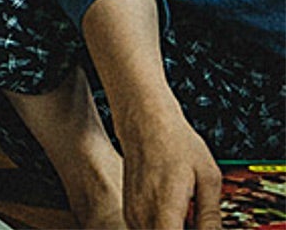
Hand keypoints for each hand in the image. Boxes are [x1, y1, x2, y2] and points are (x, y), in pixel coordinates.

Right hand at [120, 109, 221, 229]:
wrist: (144, 120)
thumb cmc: (176, 142)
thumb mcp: (208, 177)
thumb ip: (211, 216)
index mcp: (164, 210)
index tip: (201, 226)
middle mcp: (143, 216)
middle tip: (198, 218)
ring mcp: (133, 214)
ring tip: (189, 213)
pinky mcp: (129, 210)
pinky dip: (164, 228)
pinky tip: (177, 213)